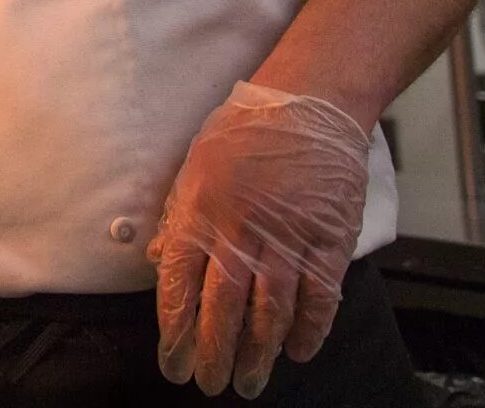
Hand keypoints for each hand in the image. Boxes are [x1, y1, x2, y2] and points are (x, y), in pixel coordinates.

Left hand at [152, 82, 370, 396]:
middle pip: (222, 310)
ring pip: (270, 313)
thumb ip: (177, 217)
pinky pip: (318, 298)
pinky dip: (308, 331)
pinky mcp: (327, 241)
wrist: (307, 104)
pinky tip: (297, 352)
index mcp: (199, 212)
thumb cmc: (244, 130)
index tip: (172, 362)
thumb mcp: (194, 166)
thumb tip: (156, 260)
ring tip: (248, 382)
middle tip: (208, 384)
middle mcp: (239, 231)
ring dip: (257, 354)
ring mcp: (286, 239)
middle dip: (213, 355)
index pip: (180, 287)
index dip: (175, 332)